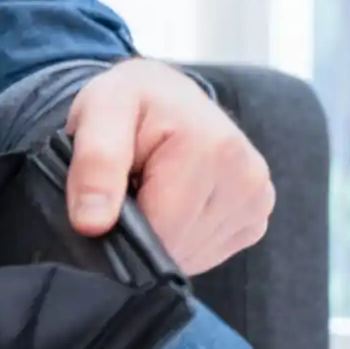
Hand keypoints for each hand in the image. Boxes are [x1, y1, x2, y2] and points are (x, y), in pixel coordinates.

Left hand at [64, 59, 275, 274]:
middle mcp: (247, 175)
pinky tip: (171, 203)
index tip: (108, 194)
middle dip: (141, 228)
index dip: (122, 225)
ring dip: (160, 234)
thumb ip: (94, 164)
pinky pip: (206, 252)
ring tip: (150, 189)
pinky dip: (181, 239)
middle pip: (178, 246)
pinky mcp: (256, 217)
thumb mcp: (98, 113)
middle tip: (129, 186)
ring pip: (191, 255)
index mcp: (212, 147)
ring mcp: (257, 200)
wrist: (166, 94)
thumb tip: (92, 224)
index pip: (161, 230)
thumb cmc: (131, 102)